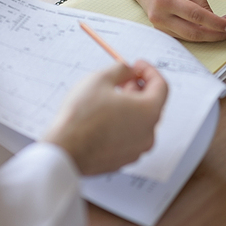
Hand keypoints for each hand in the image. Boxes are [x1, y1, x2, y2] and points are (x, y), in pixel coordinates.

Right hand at [43, 60, 167, 174]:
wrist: (64, 150)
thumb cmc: (81, 116)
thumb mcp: (101, 78)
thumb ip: (122, 69)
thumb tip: (129, 70)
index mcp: (148, 112)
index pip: (161, 86)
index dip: (149, 71)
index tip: (138, 65)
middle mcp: (148, 133)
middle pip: (152, 104)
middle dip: (139, 88)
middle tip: (123, 79)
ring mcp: (137, 150)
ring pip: (140, 121)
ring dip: (131, 106)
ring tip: (110, 99)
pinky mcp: (124, 160)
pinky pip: (130, 136)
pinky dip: (123, 124)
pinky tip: (105, 118)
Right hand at [132, 0, 225, 42]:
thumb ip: (201, 1)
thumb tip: (217, 19)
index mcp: (165, 0)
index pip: (196, 16)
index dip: (215, 23)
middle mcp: (160, 16)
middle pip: (193, 33)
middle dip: (215, 34)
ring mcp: (158, 26)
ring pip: (189, 38)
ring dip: (209, 35)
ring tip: (224, 28)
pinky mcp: (161, 30)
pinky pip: (183, 36)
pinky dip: (199, 34)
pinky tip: (210, 29)